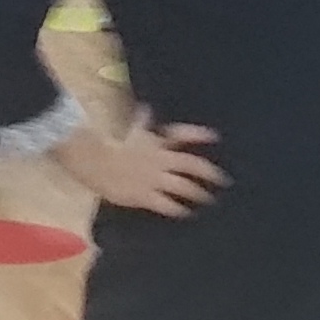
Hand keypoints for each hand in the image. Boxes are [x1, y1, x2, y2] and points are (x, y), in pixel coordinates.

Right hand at [67, 120, 225, 216]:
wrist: (96, 163)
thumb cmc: (114, 147)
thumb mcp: (131, 132)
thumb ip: (142, 121)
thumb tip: (146, 106)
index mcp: (157, 143)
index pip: (181, 134)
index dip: (199, 135)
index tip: (215, 136)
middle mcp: (161, 160)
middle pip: (191, 165)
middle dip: (209, 173)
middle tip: (223, 180)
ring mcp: (155, 179)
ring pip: (183, 187)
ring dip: (198, 193)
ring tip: (208, 199)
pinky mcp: (146, 196)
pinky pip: (167, 204)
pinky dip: (178, 209)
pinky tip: (186, 213)